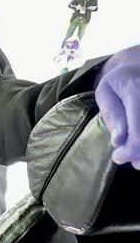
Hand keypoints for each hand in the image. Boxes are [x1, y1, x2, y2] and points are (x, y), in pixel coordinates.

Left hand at [95, 45, 139, 168]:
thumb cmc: (120, 81)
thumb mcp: (106, 91)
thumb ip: (112, 115)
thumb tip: (118, 141)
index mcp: (136, 91)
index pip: (139, 131)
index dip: (130, 150)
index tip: (118, 157)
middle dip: (139, 153)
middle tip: (126, 160)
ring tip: (138, 161)